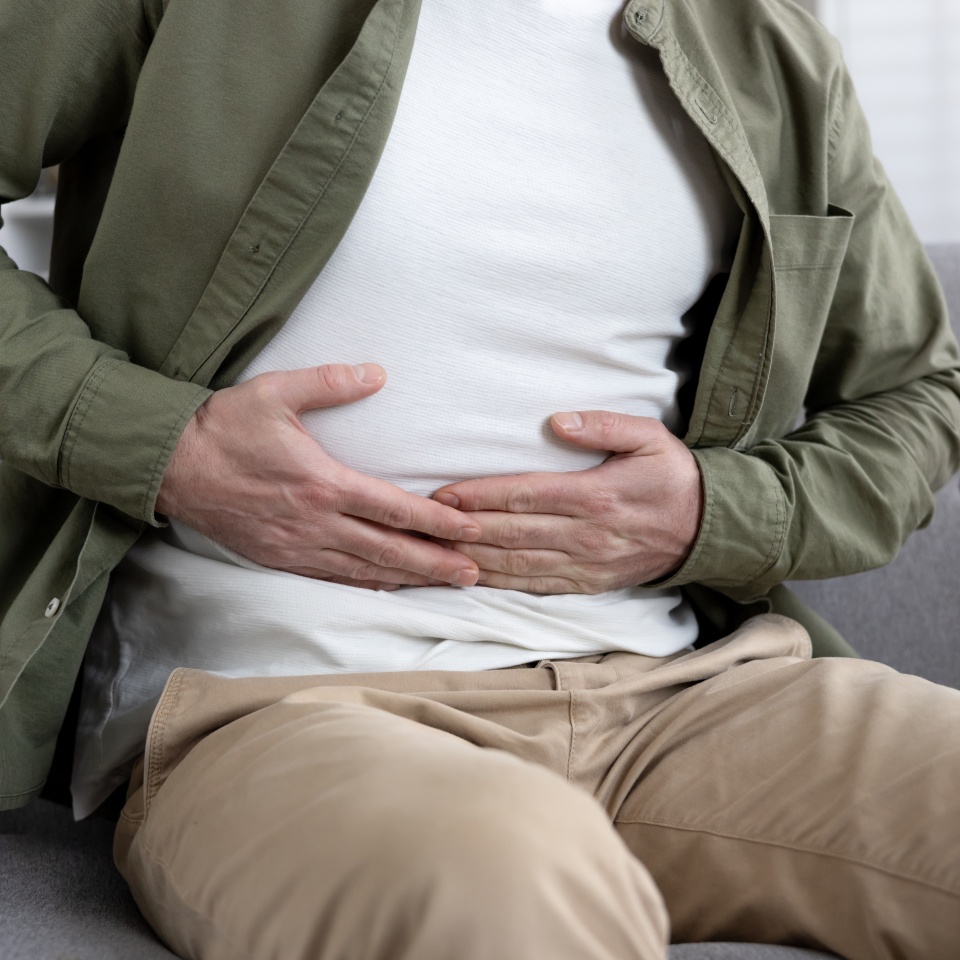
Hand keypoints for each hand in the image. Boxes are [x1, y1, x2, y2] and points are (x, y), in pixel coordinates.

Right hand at [157, 364, 480, 589]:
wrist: (169, 466)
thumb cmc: (224, 427)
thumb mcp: (275, 392)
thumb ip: (330, 383)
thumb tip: (377, 373)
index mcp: (321, 483)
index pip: (392, 509)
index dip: (436, 522)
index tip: (469, 530)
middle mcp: (314, 522)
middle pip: (387, 550)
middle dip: (434, 563)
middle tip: (474, 573)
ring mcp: (296, 546)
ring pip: (364, 570)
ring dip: (407, 579)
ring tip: (445, 585)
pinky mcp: (279, 558)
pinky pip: (332, 579)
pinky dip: (366, 586)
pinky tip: (388, 588)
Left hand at [432, 411, 702, 593]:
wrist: (709, 530)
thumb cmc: (672, 476)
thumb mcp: (649, 437)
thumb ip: (603, 426)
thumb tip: (558, 421)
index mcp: (596, 496)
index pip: (524, 494)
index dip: (479, 496)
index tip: (442, 495)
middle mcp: (585, 536)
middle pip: (511, 533)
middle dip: (462, 529)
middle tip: (421, 525)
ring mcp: (585, 565)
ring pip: (516, 565)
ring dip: (472, 559)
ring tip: (433, 553)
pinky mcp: (586, 584)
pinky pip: (535, 587)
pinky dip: (499, 584)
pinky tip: (470, 579)